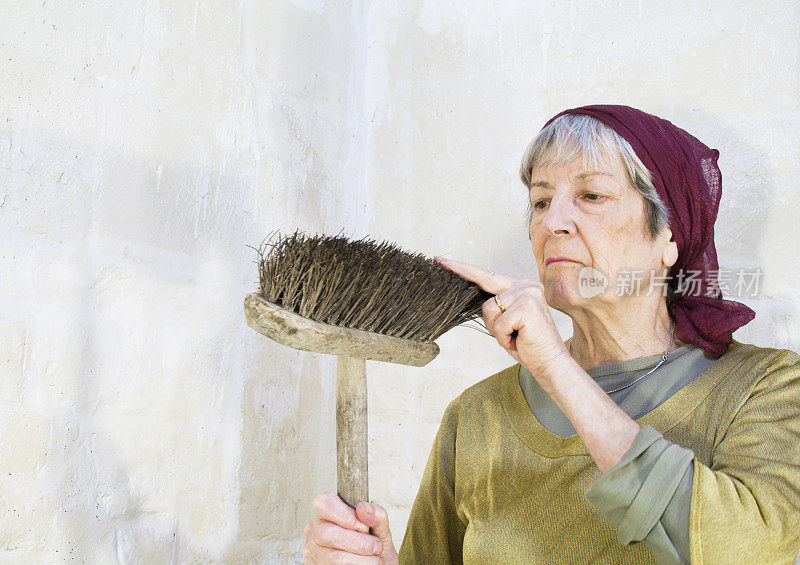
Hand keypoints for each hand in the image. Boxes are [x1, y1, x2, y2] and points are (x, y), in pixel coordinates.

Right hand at [302, 492, 398, 563]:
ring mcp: (315, 552)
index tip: (363, 526)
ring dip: (362, 558)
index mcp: (328, 514)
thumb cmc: (373, 548)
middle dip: (357, 541)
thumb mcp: (380, 529)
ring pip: (335, 556)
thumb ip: (376, 515)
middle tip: (375, 545)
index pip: (323, 503)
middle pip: (327, 532)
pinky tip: (364, 563)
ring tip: (374, 557)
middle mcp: (316, 531)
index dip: (344, 514)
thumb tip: (363, 507)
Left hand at [435, 257, 568, 373]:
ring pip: (488, 308)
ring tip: (513, 336)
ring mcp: (528, 294)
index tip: (443, 261)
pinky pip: (498, 323)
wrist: (550, 363)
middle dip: (461, 272)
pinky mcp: (527, 307)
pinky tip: (518, 340)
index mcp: (522, 287)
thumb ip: (495, 306)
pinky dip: (504, 337)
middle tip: (438, 259)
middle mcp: (527, 285)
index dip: (465, 269)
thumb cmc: (527, 344)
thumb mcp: (506, 321)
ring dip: (496, 329)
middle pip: (485, 281)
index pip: (489, 276)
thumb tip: (470, 296)